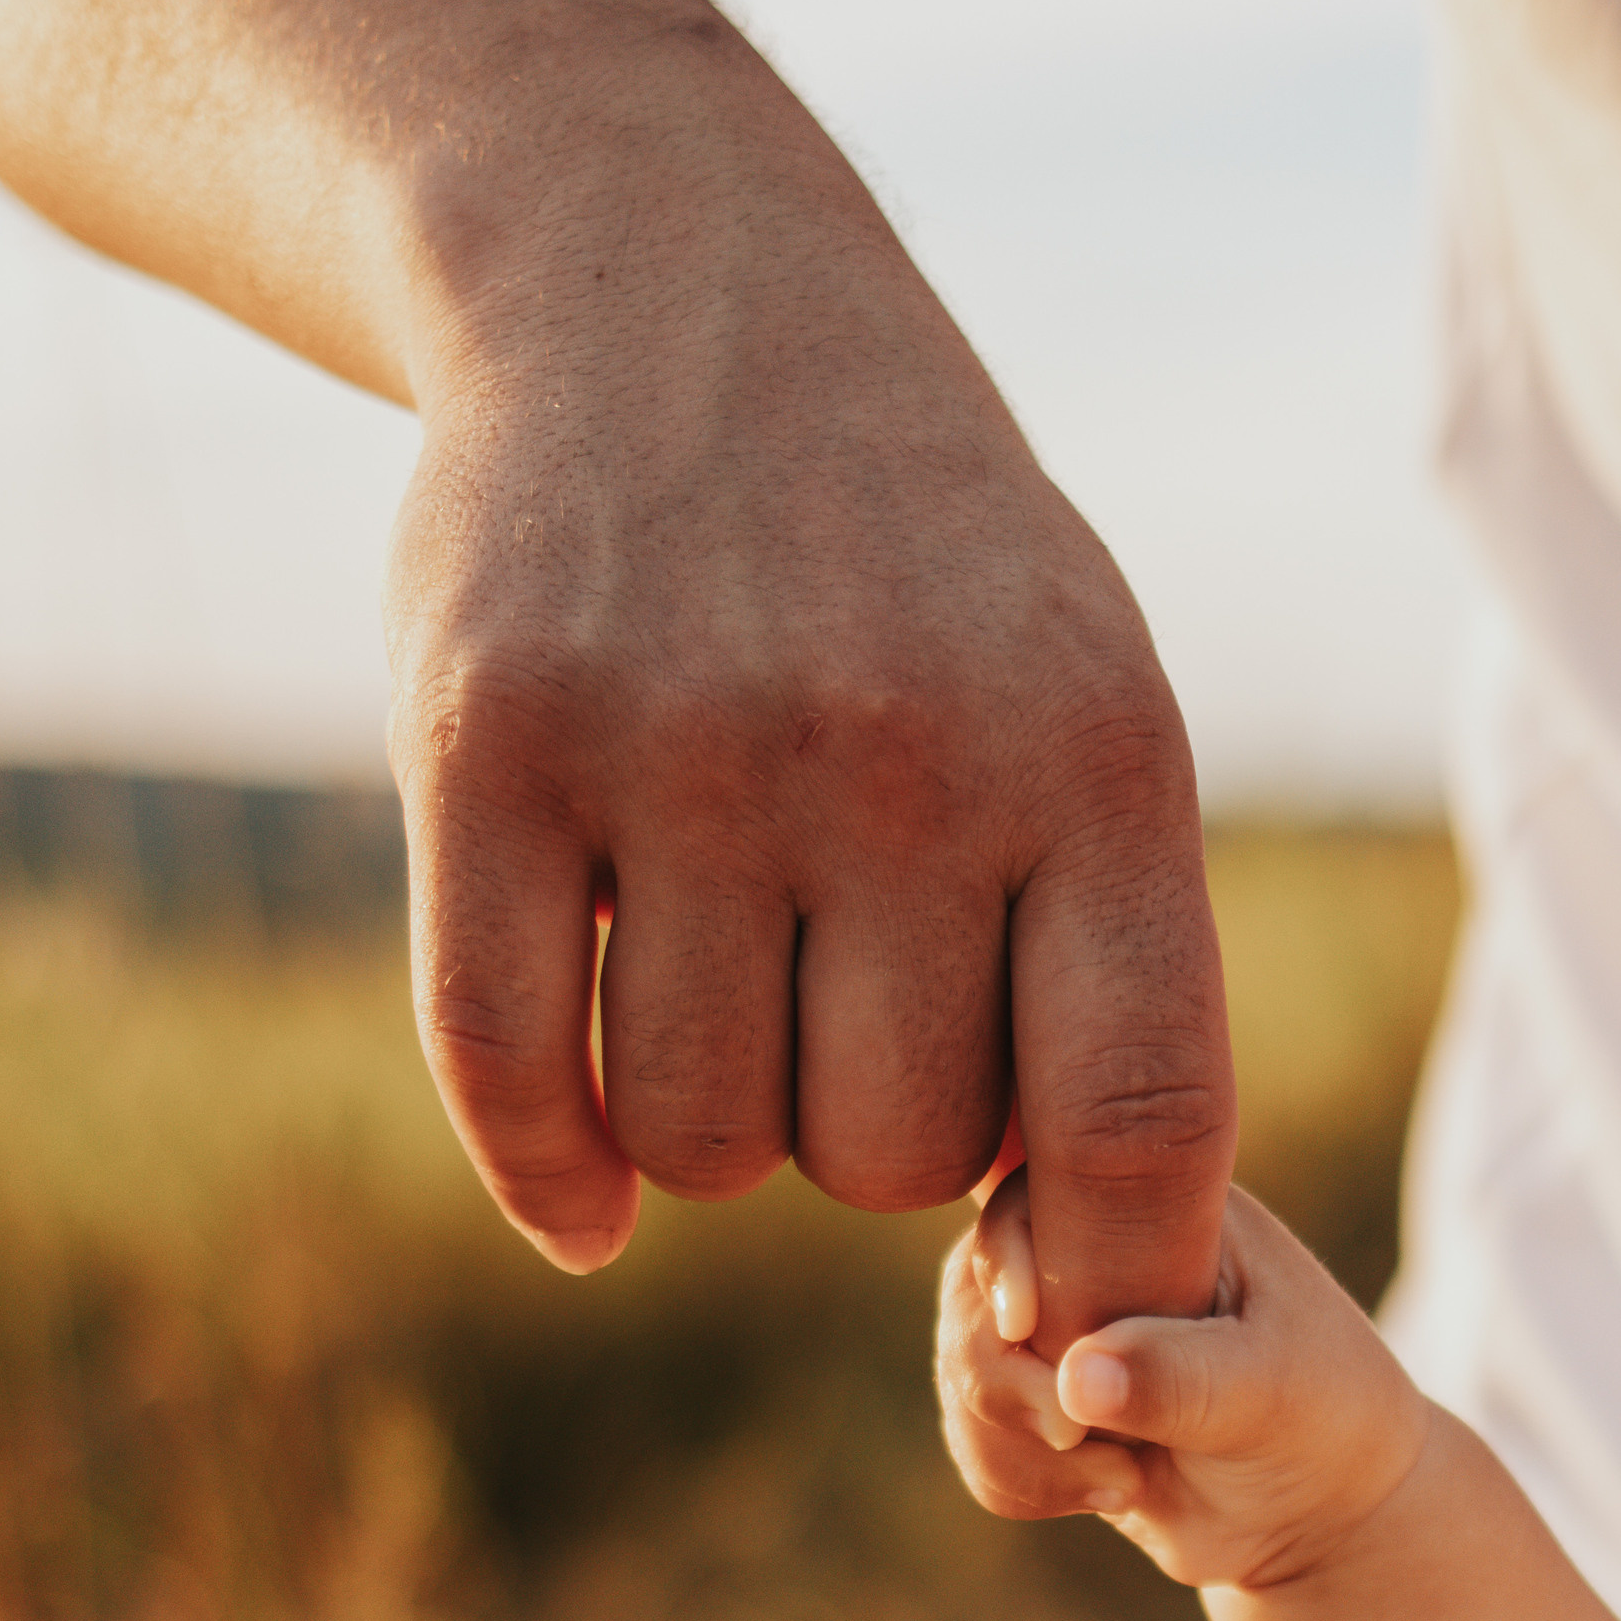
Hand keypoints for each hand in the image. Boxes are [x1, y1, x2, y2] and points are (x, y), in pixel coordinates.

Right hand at [388, 50, 1236, 1334]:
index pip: (1132, 1113)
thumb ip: (1107, 978)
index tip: (1073, 1331)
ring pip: (703, 1143)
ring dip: (713, 1129)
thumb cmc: (920, 575)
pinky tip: (585, 1198)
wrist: (666, 288)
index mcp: (1091, 754)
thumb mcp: (1083, 708)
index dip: (1109, 1274)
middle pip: (889, 1159)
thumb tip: (1081, 1305)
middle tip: (849, 1022)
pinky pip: (511, 1073)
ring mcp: (681, 744)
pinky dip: (550, 1174)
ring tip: (732, 994)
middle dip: (874, 1146)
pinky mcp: (488, 745)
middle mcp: (896, 751)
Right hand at [937, 1169, 1428, 1571]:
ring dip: (1017, 1448)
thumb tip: (1076, 1377)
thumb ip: (1178, 1376)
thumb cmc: (1320, 1418)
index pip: (1038, 1196)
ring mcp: (1057, 1327)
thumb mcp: (1267, 1390)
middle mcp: (1091, 1252)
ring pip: (965, 1372)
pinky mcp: (1039, 1402)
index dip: (1008, 1259)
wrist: (1319, 1510)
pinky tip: (1112, 1491)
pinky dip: (1021, 1482)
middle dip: (1006, 1382)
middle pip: (973, 1290)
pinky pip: (975, 1438)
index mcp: (1158, 1204)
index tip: (1026, 1328)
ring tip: (1124, 1479)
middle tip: (1074, 1437)